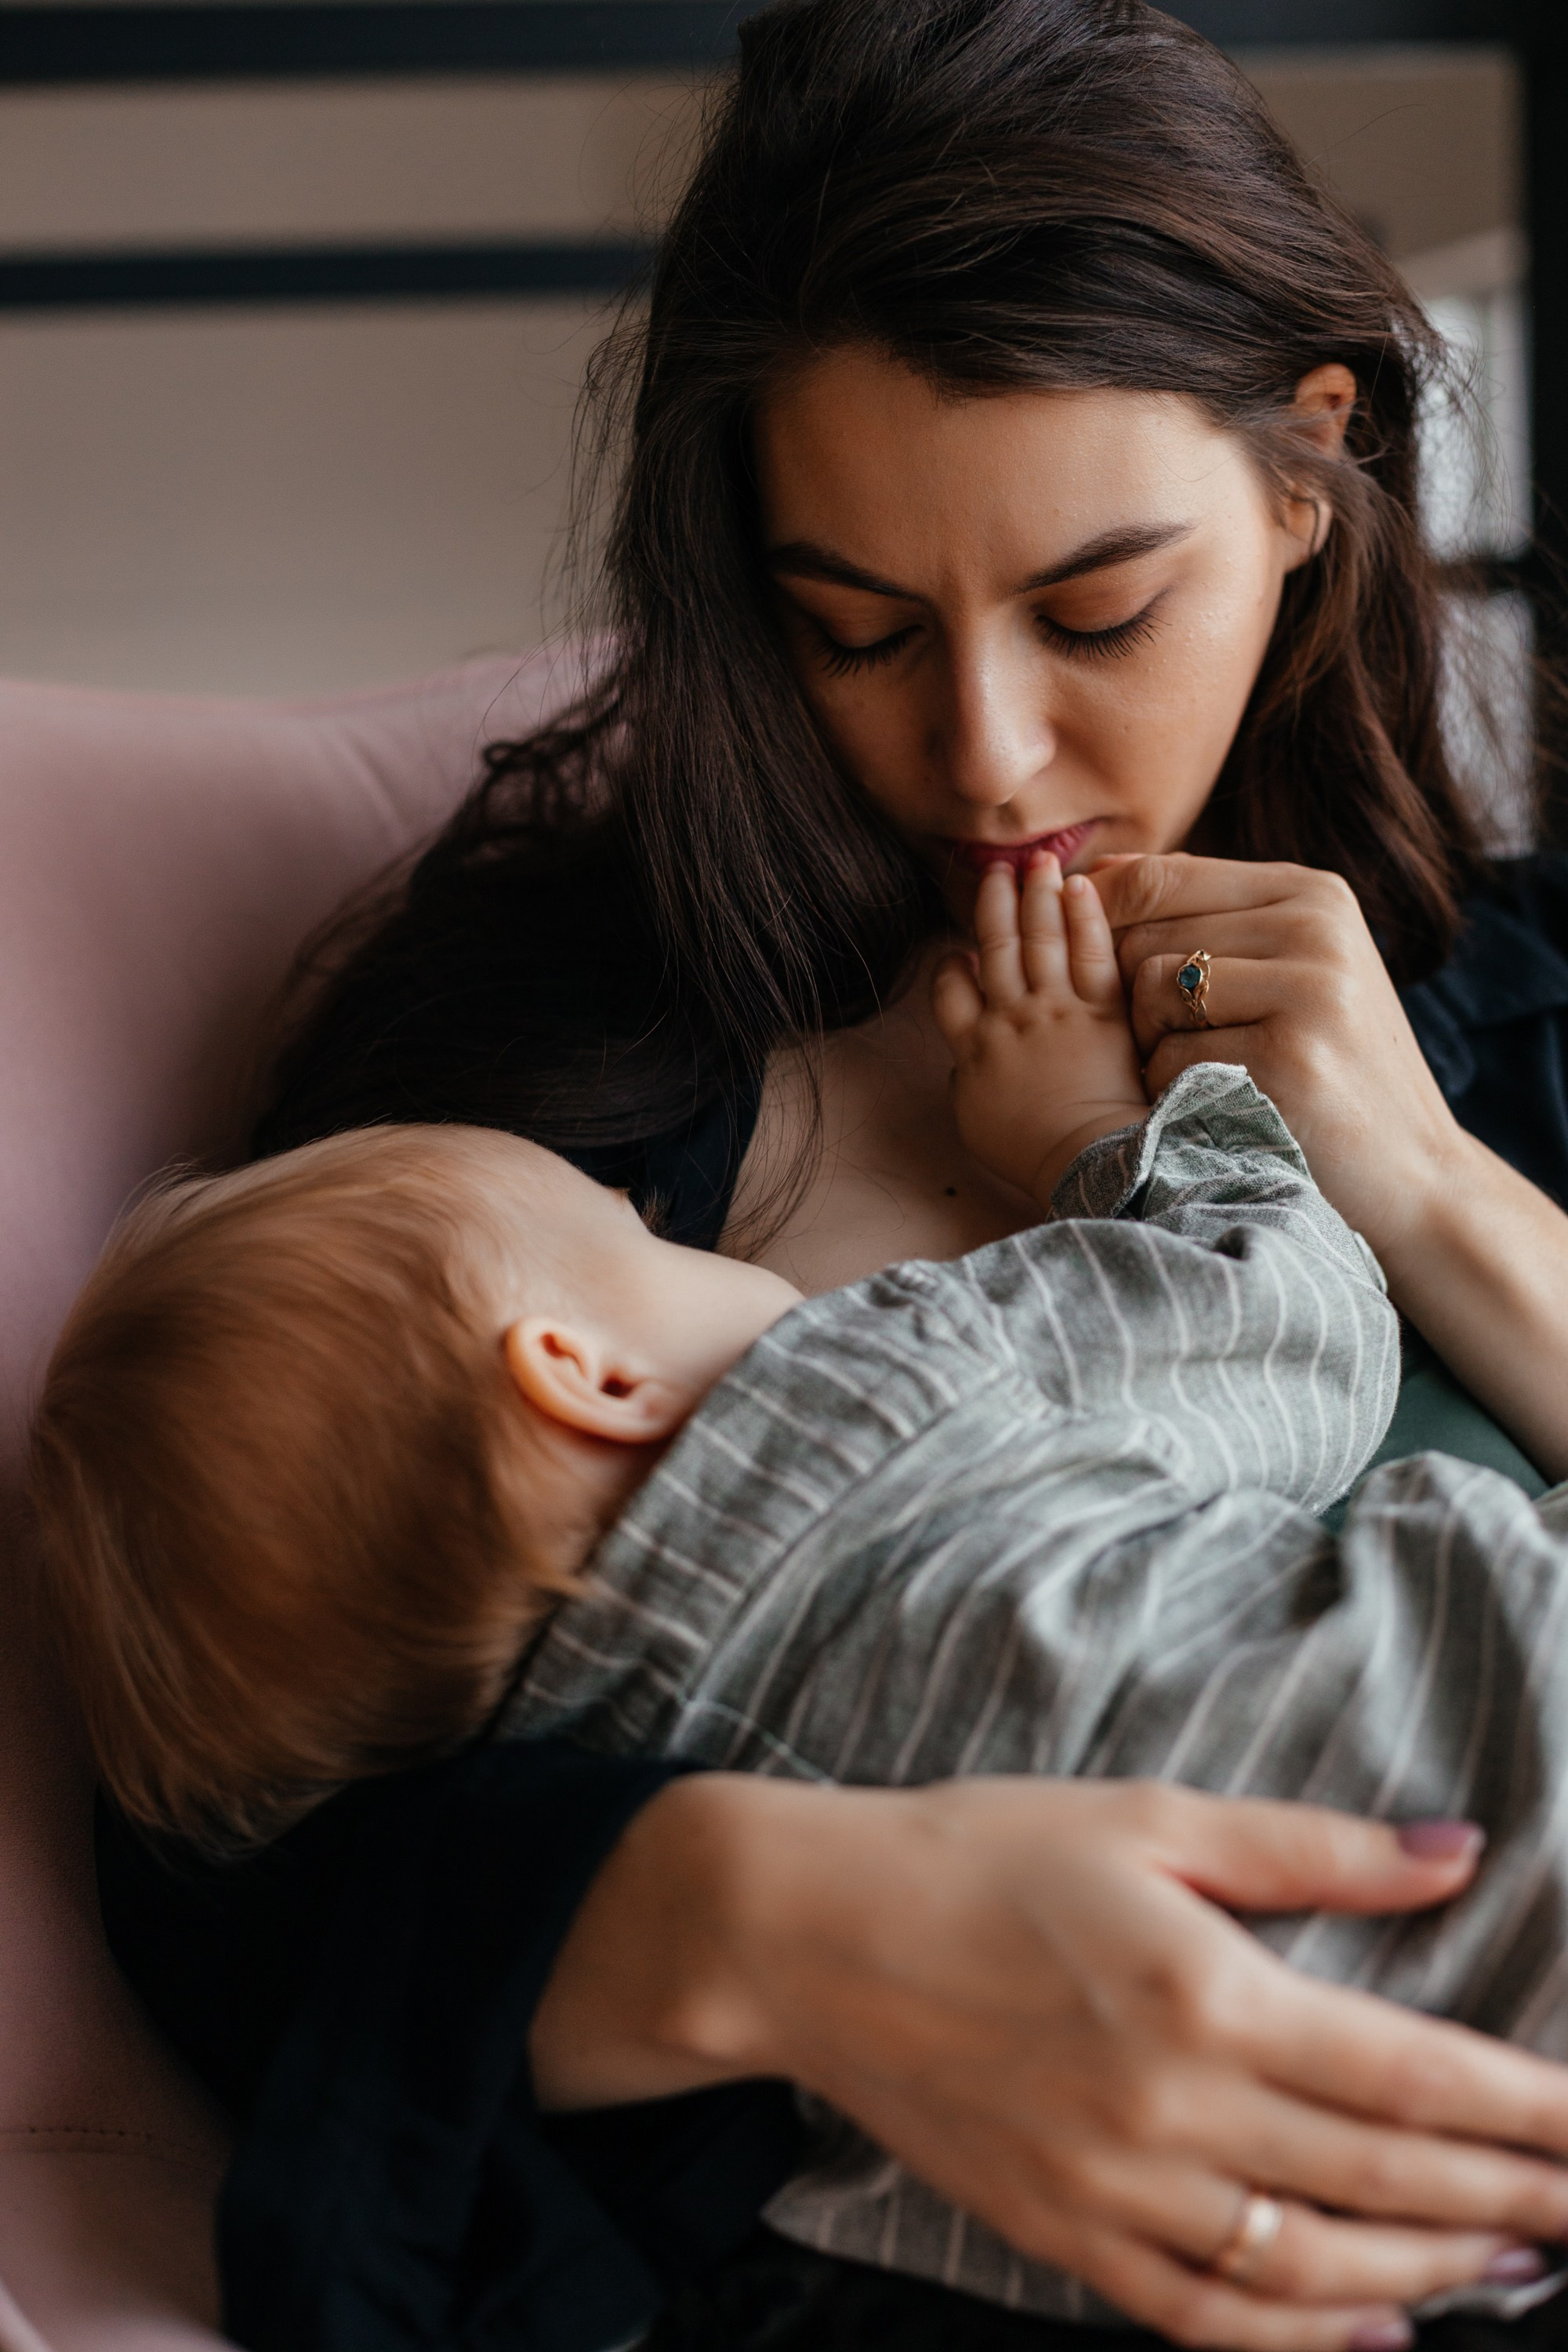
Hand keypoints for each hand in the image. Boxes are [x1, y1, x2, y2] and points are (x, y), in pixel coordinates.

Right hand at [533, 1773, 1567, 2351]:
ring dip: (1436, 2278)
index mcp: (1206, 1994)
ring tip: (1522, 2265)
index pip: (1415, 2076)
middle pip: (1389, 2182)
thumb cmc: (981, 1855)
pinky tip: (1378, 2335)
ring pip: (1318, 2271)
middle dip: (1514, 2199)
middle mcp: (1176, 2110)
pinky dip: (1307, 2343)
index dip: (1528, 2111)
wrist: (811, 1935)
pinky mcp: (1065, 2236)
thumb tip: (1454, 1850)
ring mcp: (1117, 2191)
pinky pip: (1208, 2318)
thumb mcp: (1149, 1820)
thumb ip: (1311, 1849)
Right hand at [930, 854, 1145, 1204]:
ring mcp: (1056, 1010)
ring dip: (1035, 895)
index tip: (960, 953)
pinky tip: (1079, 887)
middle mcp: (1009, 1018)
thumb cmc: (1031, 1152)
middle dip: (994, 904)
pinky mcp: (1102, 1012)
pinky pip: (1090, 953)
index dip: (952, 966)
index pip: (951, 990)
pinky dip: (1083, 917)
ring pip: (1039, 939)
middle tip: (996, 869)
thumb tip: (966, 1064)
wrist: (1084, 1160)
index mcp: (974, 1047)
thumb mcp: (976, 1122)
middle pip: (996, 948)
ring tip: (1036, 862)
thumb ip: (968, 1081)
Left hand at [1089, 853, 1463, 1268]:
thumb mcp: (1290, 968)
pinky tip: (1214, 1106)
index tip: (1087, 961)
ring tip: (1198, 1071)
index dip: (1102, 916)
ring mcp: (1307, 992)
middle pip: (1144, 936)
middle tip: (1171, 1042)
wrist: (1413, 1171)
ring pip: (1149, 990)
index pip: (1161, 876)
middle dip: (1129, 996)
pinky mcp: (1289, 1060)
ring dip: (1149, 1043)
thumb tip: (1100, 873)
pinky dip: (1170, 1090)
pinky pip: (1169, 1057)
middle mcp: (1315, 928)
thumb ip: (1205, 915)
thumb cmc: (1331, 1066)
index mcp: (1313, 893)